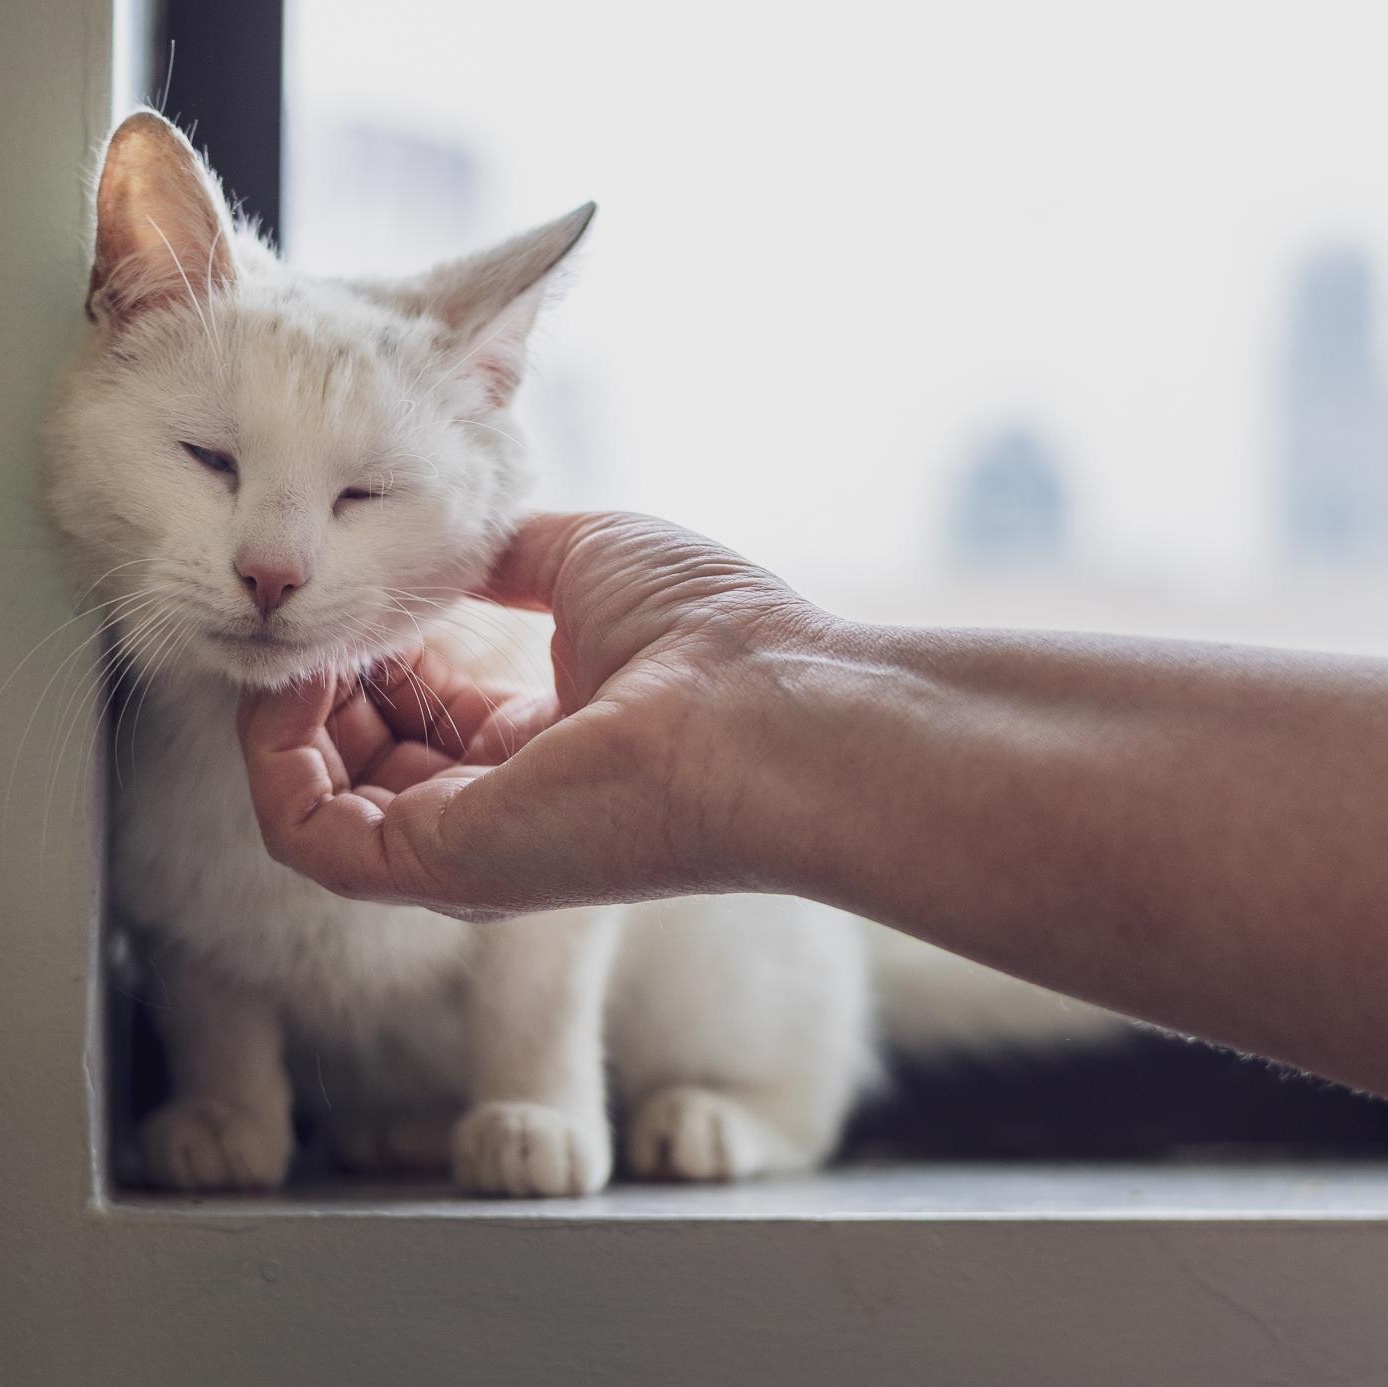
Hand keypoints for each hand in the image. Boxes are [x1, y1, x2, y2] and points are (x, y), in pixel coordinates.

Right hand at [238, 512, 819, 918]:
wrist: (769, 709)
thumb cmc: (707, 633)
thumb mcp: (584, 561)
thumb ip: (503, 558)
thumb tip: (443, 539)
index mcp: (540, 741)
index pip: (420, 707)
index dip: (374, 646)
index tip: (354, 587)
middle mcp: (499, 805)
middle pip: (364, 755)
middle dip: (322, 679)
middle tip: (316, 610)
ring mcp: (468, 847)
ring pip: (323, 801)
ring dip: (287, 715)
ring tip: (298, 641)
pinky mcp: (441, 867)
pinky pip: (310, 836)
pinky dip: (276, 764)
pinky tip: (296, 686)